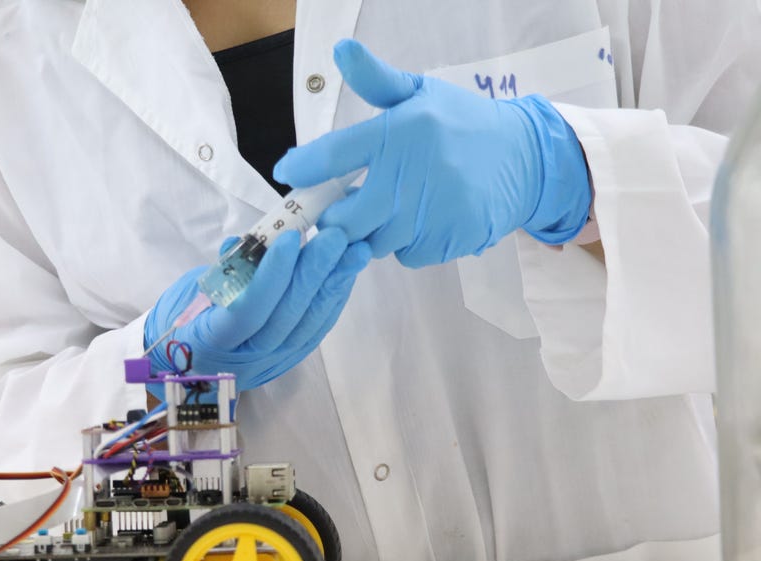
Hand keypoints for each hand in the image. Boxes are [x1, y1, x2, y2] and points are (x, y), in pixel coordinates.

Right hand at [145, 229, 370, 390]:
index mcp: (211, 341)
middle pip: (288, 317)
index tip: (290, 239)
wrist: (182, 368)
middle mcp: (246, 359)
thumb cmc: (180, 321)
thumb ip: (223, 270)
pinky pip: (316, 330)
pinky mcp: (289, 359)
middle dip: (315, 273)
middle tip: (337, 235)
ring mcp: (271, 363)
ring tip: (354, 250)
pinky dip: (334, 299)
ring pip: (309, 325)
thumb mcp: (188, 293)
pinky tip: (346, 274)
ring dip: (334, 285)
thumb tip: (252, 240)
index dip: (272, 276)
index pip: (249, 310)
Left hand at [273, 40, 591, 268]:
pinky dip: (405, 243)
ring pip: (372, 242)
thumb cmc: (462, 123)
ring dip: (370, 231)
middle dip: (334, 215)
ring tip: (387, 207)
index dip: (301, 168)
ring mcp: (430, 214)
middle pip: (343, 219)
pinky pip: (405, 255)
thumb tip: (341, 50)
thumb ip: (376, 79)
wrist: (526, 158)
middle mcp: (411, 176)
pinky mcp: (448, 240)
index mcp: (399, 133)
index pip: (331, 156)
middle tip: (343, 202)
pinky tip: (419, 220)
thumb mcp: (420, 93)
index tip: (289, 172)